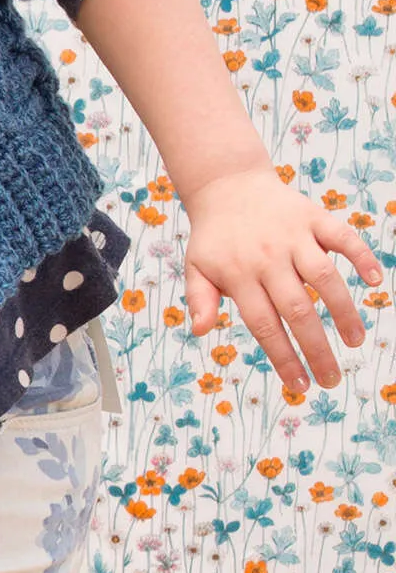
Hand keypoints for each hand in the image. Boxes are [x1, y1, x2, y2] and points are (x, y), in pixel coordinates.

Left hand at [184, 168, 380, 392]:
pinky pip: (343, 237)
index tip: (300, 386)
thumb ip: (199, 299)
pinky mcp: (315, 217)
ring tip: (355, 341)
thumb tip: (199, 331)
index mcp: (239, 276)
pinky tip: (376, 281)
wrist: (228, 186)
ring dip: (344, 310)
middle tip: (332, 379)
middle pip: (297, 309)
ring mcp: (294, 237)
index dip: (283, 357)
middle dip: (316, 348)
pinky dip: (361, 256)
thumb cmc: (214, 238)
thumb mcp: (196, 268)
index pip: (264, 325)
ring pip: (325, 277)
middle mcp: (269, 258)